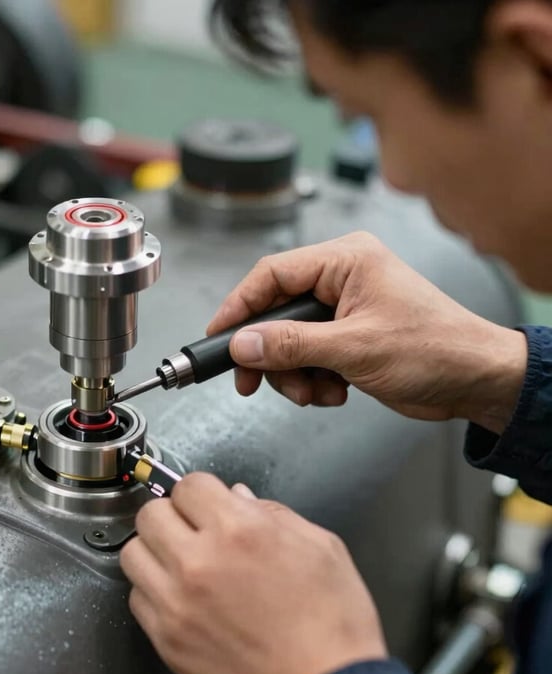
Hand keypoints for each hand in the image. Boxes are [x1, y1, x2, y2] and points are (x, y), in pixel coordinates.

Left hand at [120, 473, 386, 673]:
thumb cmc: (332, 622)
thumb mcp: (320, 547)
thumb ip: (273, 512)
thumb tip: (237, 496)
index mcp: (239, 530)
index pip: (188, 485)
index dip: (203, 492)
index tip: (210, 504)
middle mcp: (198, 562)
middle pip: (150, 513)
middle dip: (173, 515)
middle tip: (193, 529)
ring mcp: (176, 603)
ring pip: (133, 553)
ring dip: (156, 551)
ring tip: (181, 562)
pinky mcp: (167, 640)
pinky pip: (137, 598)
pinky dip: (154, 591)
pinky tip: (182, 597)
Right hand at [207, 232, 526, 433]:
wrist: (476, 381)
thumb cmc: (436, 349)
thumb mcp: (354, 348)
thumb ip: (292, 345)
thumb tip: (244, 343)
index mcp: (346, 261)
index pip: (271, 275)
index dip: (239, 307)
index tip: (218, 335)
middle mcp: (342, 279)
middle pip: (276, 312)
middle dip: (269, 354)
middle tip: (254, 382)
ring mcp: (344, 309)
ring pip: (288, 341)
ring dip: (294, 373)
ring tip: (315, 392)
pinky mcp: (347, 336)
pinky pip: (308, 356)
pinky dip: (313, 379)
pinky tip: (335, 391)